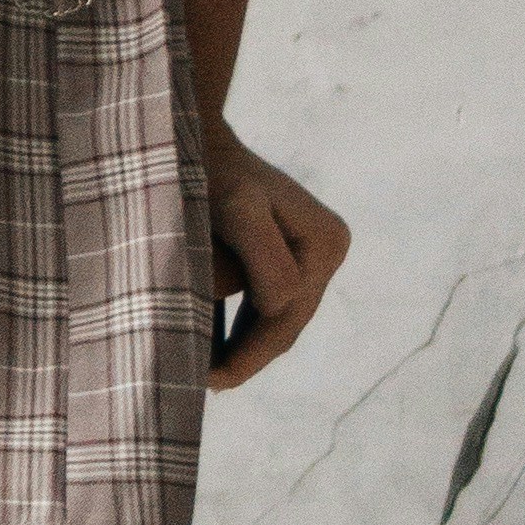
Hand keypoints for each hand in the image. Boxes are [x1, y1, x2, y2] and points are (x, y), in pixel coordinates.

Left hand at [202, 123, 348, 390]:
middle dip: (248, 356)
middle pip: (285, 320)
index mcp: (325, 243)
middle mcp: (328, 249)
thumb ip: (266, 261)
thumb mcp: (236, 210)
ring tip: (206, 376)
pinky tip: (212, 350)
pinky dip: (241, 325)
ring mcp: (312, 252)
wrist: (196, 137)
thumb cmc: (211, 172)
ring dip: (244, 347)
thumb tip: (279, 307)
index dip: (250, 352)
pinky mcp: (290, 253)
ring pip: (276, 316)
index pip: (286, 314)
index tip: (212, 379)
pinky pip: (266, 301)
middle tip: (206, 387)